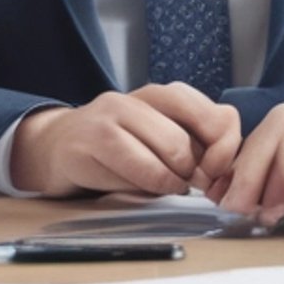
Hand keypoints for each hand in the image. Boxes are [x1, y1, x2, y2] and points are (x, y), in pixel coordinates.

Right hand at [8, 83, 241, 197]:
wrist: (55, 146)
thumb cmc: (117, 148)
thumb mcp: (159, 140)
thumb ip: (193, 146)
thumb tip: (228, 168)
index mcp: (163, 95)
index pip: (219, 115)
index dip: (226, 151)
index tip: (217, 173)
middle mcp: (138, 98)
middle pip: (190, 139)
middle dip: (197, 174)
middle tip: (191, 186)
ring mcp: (111, 115)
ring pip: (169, 150)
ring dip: (173, 182)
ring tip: (166, 186)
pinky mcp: (89, 140)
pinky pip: (137, 167)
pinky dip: (150, 184)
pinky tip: (144, 187)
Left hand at [207, 94, 283, 226]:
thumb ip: (274, 185)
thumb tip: (235, 207)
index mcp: (282, 124)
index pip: (250, 145)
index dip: (236, 177)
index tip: (228, 210)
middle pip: (267, 135)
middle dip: (250, 176)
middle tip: (246, 214)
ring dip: (280, 178)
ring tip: (277, 214)